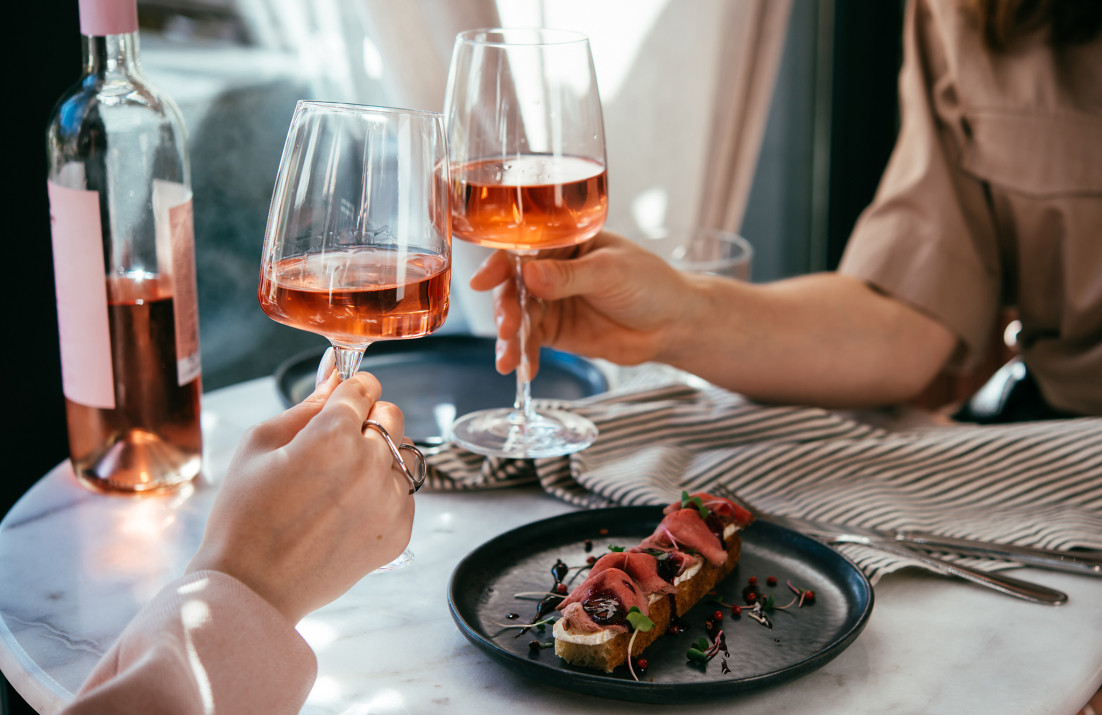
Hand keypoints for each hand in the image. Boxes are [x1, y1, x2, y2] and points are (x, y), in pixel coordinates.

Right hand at [186, 370, 414, 624]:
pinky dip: (383, 493)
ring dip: (378, 457)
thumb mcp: (259, 444)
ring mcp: (390, 500)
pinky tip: (346, 511)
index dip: (350, 389)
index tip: (341, 399)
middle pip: (391, 415)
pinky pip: (403, 493)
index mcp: (335, 436)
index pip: (364, 387)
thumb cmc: (244, 515)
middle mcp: (372, 464)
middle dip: (366, 420)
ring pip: (402, 454)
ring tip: (339, 483)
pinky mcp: (399, 531)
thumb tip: (336, 378)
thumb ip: (306, 406)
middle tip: (332, 446)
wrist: (251, 588)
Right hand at [470, 230, 697, 376]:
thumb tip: (529, 274)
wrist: (673, 325)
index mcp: (564, 242)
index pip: (523, 249)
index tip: (482, 281)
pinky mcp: (556, 332)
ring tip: (509, 358)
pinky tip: (521, 369)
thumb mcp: (611, 272)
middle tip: (506, 328)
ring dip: (511, 338)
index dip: (499, 264)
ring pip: (519, 317)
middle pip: (514, 287)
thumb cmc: (651, 284)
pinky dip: (524, 356)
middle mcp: (551, 270)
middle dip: (506, 309)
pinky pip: (532, 342)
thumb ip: (569, 276)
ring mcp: (551, 302)